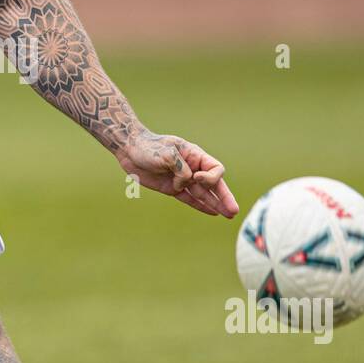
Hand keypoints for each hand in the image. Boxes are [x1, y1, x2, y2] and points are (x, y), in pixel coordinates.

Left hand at [121, 126, 238, 217]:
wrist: (130, 150)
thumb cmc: (149, 147)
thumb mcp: (166, 153)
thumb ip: (180, 167)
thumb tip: (188, 181)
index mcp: (194, 155)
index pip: (215, 169)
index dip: (211, 177)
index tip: (195, 178)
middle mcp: (192, 167)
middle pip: (214, 184)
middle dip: (224, 196)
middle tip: (233, 210)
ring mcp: (182, 179)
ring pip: (204, 194)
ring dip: (216, 204)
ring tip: (229, 215)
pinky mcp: (172, 188)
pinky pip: (190, 199)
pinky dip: (201, 206)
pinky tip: (213, 213)